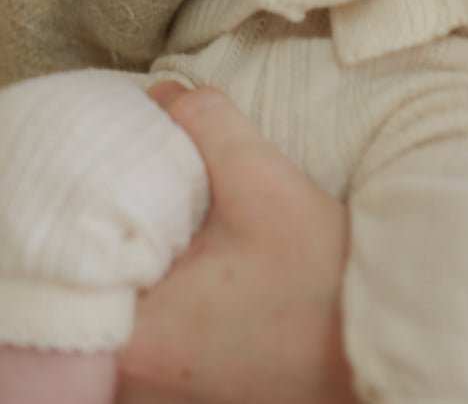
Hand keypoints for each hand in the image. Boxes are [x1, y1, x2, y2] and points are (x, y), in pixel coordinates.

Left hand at [118, 86, 355, 403]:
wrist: (385, 333)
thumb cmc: (324, 278)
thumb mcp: (263, 181)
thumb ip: (205, 124)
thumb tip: (162, 94)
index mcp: (137, 335)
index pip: (82, 255)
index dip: (104, 200)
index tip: (134, 165)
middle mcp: (139, 374)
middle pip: (105, 277)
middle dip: (128, 222)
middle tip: (161, 178)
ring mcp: (167, 385)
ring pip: (134, 298)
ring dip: (155, 252)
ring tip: (189, 210)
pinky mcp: (197, 380)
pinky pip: (161, 320)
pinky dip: (174, 281)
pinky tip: (209, 250)